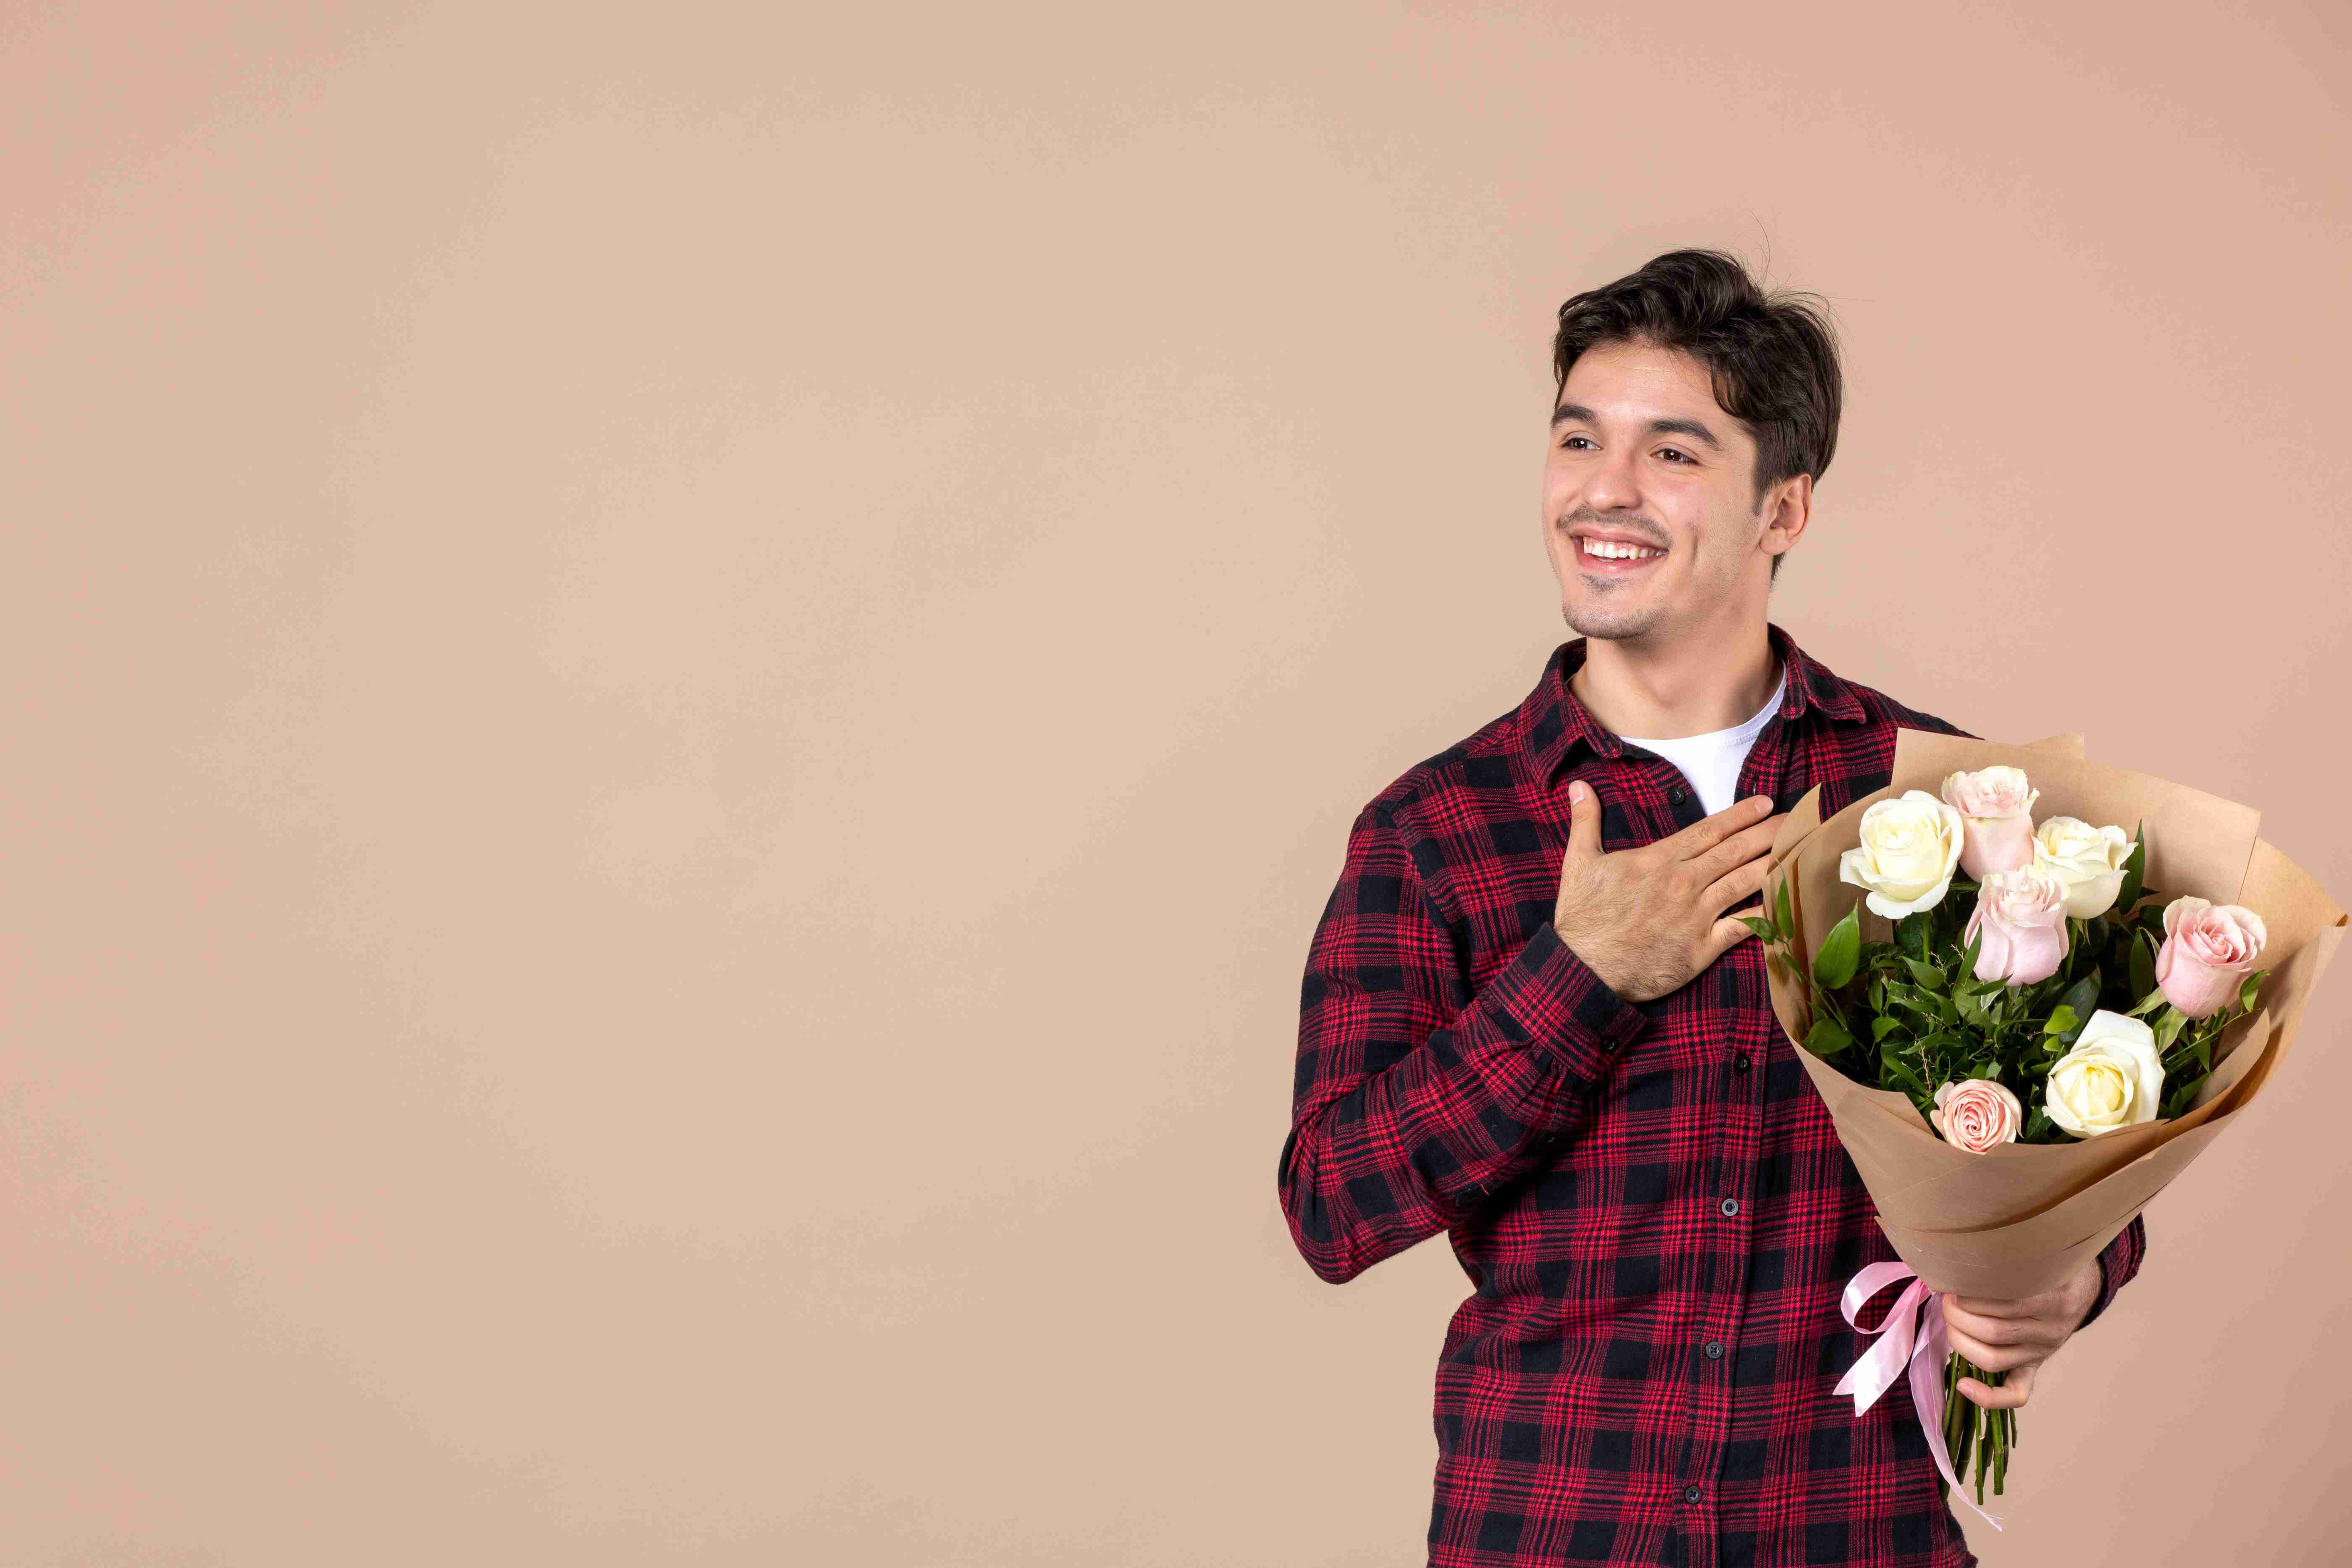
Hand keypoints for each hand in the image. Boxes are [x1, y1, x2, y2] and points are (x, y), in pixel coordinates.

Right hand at [1552, 782, 1784, 1002]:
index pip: (1709, 830)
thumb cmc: (1582, 919)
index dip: (1741, 816)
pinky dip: (1766, 915)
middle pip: (1735, 851)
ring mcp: (1697, 915)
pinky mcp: (1702, 947)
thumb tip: (1578, 786)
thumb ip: (1585, 822)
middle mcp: (1685, 883)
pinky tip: (1786, 904)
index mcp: (1659, 860)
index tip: (1765, 803)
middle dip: (1768, 833)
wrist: (1585, 969)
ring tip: (1797, 851)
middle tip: (1796, 821)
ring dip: (1774, 864)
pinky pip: (1742, 928)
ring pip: (1745, 882)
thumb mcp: (1578, 863)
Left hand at [1938, 1257, 2102, 1410]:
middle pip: (1992, 1333)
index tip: (1952, 1284)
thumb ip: (2009, 1262)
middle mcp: (2048, 1332)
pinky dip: (1988, 1397)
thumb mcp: (2038, 1259)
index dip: (1968, 1297)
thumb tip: (1959, 1264)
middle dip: (1958, 1316)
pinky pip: (2016, 1394)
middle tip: (1947, 1300)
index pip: (2003, 1305)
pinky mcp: (2035, 1367)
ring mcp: (2041, 1353)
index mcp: (2053, 1301)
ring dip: (1960, 1341)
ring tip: (1950, 1321)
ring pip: (1993, 1360)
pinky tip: (1962, 1385)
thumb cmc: (2050, 1268)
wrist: (2082, 1287)